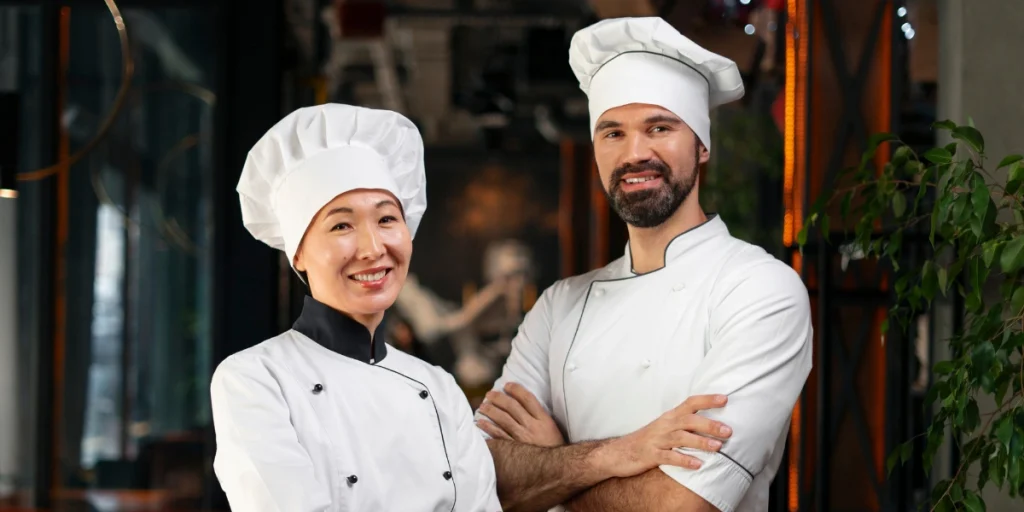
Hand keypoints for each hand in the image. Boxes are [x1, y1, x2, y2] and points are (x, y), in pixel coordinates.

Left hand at [476, 382, 564, 446]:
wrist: (558, 468)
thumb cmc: (554, 447)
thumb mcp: (552, 428)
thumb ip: (540, 416)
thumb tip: (523, 403)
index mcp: (543, 420)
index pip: (528, 399)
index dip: (516, 390)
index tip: (507, 385)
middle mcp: (532, 427)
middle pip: (512, 407)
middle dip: (499, 398)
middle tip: (489, 394)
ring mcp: (522, 438)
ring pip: (503, 419)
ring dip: (491, 410)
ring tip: (482, 406)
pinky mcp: (515, 449)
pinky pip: (498, 436)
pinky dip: (488, 428)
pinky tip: (481, 423)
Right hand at [599, 394, 731, 478]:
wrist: (618, 453)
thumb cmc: (646, 440)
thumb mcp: (664, 427)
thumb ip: (684, 424)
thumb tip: (711, 425)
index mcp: (670, 417)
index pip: (690, 403)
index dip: (707, 400)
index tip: (725, 399)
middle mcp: (665, 425)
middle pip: (689, 420)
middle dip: (709, 424)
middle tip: (728, 431)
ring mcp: (657, 440)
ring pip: (681, 438)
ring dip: (700, 442)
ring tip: (717, 447)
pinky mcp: (651, 455)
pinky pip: (669, 457)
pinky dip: (684, 460)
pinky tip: (697, 464)